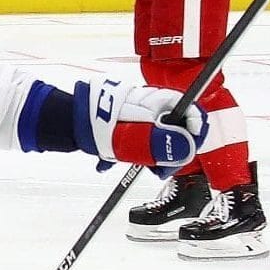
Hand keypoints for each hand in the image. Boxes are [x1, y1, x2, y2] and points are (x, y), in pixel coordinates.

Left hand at [71, 79, 206, 177]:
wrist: (74, 120)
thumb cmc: (105, 126)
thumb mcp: (139, 140)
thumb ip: (166, 144)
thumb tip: (188, 149)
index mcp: (164, 101)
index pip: (195, 115)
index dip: (194, 138)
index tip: (182, 156)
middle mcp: (158, 103)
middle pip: (181, 128)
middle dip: (175, 150)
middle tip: (160, 168)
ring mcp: (145, 111)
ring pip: (163, 134)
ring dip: (156, 153)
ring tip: (142, 164)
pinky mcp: (133, 119)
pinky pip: (146, 135)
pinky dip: (141, 149)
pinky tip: (127, 159)